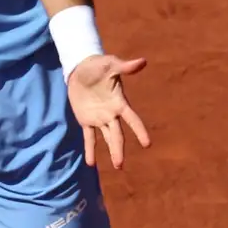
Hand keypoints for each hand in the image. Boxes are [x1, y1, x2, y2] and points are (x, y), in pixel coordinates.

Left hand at [67, 53, 149, 168]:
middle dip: (118, 148)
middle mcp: (112, 114)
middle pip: (117, 134)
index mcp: (119, 102)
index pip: (132, 119)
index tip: (147, 144)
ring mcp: (99, 118)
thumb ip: (125, 67)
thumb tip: (142, 61)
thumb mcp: (110, 64)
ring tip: (117, 166)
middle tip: (120, 164)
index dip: (139, 131)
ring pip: (107, 138)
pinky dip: (90, 149)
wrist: (81, 68)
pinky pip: (89, 137)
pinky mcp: (86, 120)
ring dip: (112, 151)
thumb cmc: (98, 65)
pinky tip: (90, 163)